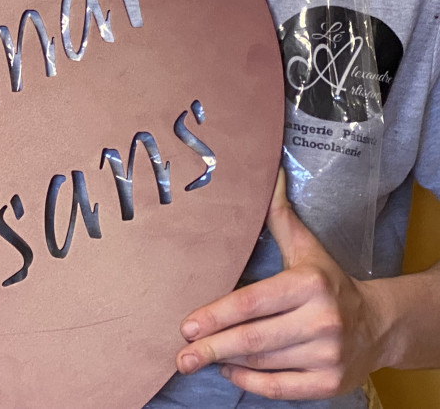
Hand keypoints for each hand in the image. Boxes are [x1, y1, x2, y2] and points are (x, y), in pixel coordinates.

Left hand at [173, 169, 384, 399]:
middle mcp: (322, 321)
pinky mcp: (330, 384)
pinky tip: (230, 372)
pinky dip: (251, 384)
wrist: (379, 325)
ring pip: (263, 363)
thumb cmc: (328, 283)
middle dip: (211, 347)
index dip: (215, 315)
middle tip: (181, 355)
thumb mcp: (305, 248)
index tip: (186, 325)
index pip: (251, 303)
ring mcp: (328, 356)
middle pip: (252, 338)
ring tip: (199, 358)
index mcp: (309, 285)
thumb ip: (279, 216)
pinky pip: (281, 389)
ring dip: (226, 363)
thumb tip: (269, 172)